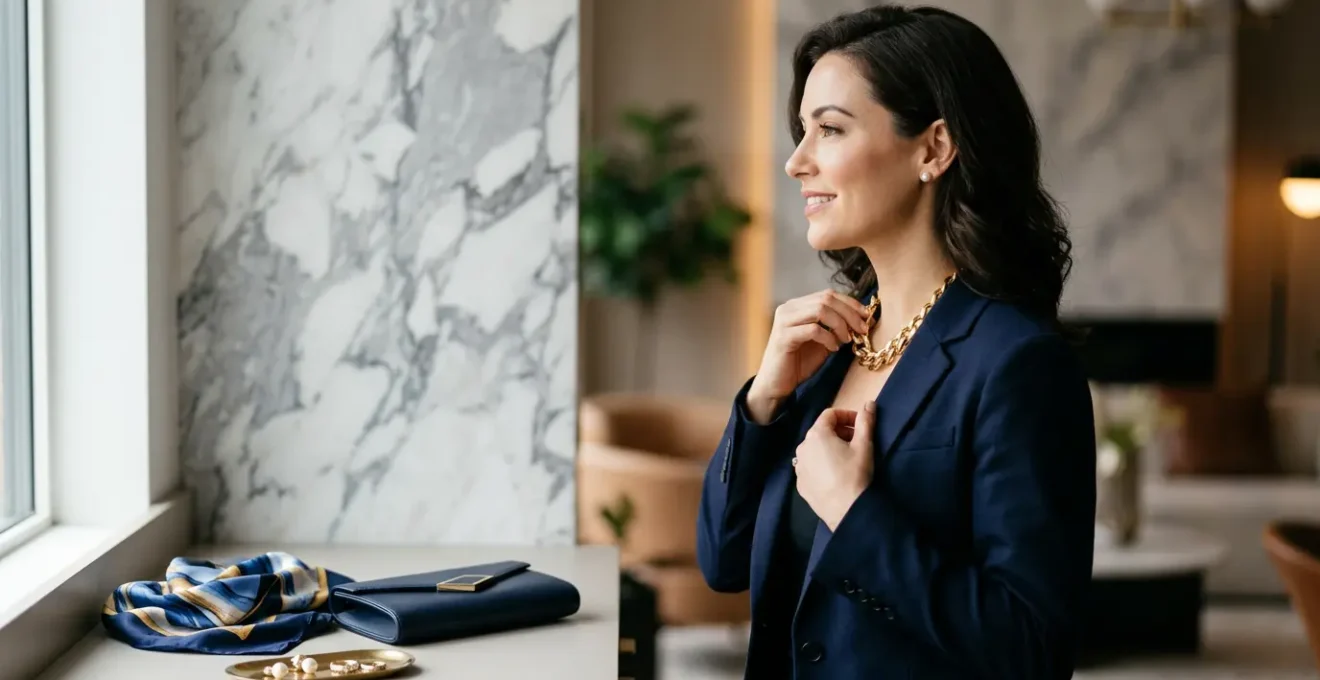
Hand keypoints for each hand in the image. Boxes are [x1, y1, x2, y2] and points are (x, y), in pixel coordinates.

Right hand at [747, 290, 869, 423]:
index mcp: (798, 305)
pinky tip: (833, 348)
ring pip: (820, 310)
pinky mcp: (783, 337)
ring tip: (847, 339)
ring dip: (840, 324)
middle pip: (826, 299)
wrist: (776, 384)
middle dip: (849, 313)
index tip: (867, 317)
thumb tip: (861, 319)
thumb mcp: (823, 341)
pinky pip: (813, 330)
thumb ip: (836, 328)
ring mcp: (784, 321)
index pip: (828, 294)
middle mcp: (789, 308)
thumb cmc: (799, 362)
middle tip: (862, 330)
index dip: (851, 303)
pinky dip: (828, 338)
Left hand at [793, 402, 875, 530]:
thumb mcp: (864, 445)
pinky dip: (821, 465)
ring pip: (814, 449)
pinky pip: (810, 467)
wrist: (846, 510)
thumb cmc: (855, 473)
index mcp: (816, 434)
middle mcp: (802, 447)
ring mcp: (799, 467)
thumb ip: (865, 421)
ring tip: (846, 458)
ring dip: (829, 448)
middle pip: (821, 431)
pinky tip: (835, 474)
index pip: (830, 414)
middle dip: (839, 432)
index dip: (847, 416)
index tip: (860, 425)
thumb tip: (869, 402)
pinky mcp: (800, 483)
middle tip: (856, 441)